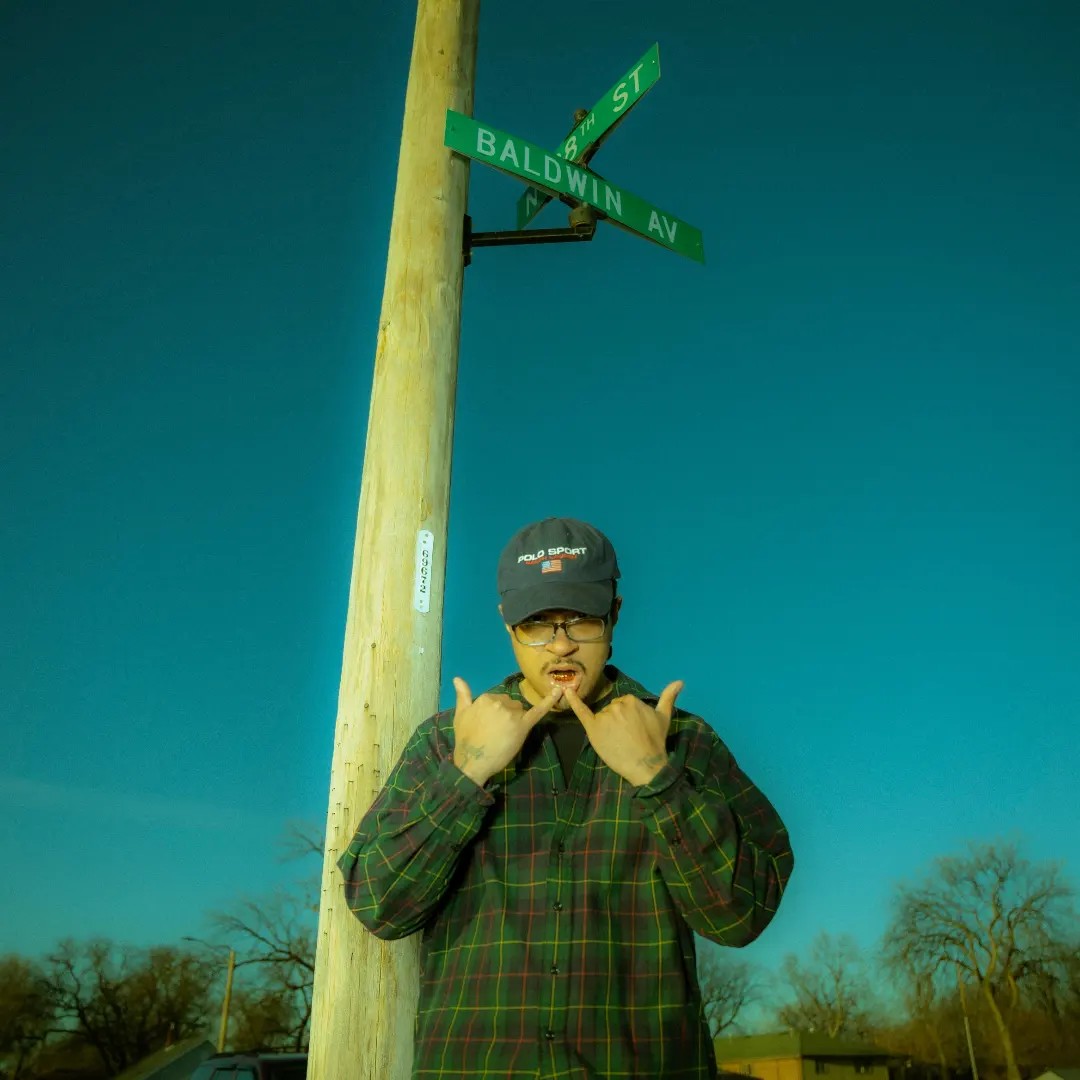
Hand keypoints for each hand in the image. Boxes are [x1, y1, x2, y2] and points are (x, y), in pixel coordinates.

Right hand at [452, 677, 560, 786]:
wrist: (472, 762)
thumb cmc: (465, 740)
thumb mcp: (460, 715)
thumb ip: (462, 695)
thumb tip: (457, 678)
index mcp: (486, 698)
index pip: (498, 700)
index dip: (496, 714)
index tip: (490, 726)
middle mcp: (500, 702)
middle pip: (511, 704)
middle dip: (507, 717)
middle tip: (496, 733)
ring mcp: (512, 713)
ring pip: (520, 711)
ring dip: (516, 721)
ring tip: (504, 737)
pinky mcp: (523, 726)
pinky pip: (538, 711)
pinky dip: (549, 701)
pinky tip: (559, 692)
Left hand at [563, 681, 683, 786]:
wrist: (645, 765)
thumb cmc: (655, 741)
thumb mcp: (664, 717)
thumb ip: (668, 697)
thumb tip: (680, 681)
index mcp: (630, 699)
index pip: (623, 705)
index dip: (627, 719)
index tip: (634, 730)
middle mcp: (616, 704)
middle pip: (611, 710)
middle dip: (617, 722)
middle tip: (627, 738)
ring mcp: (604, 716)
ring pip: (602, 717)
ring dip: (607, 727)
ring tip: (618, 742)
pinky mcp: (593, 728)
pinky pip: (581, 712)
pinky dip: (573, 701)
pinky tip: (565, 692)